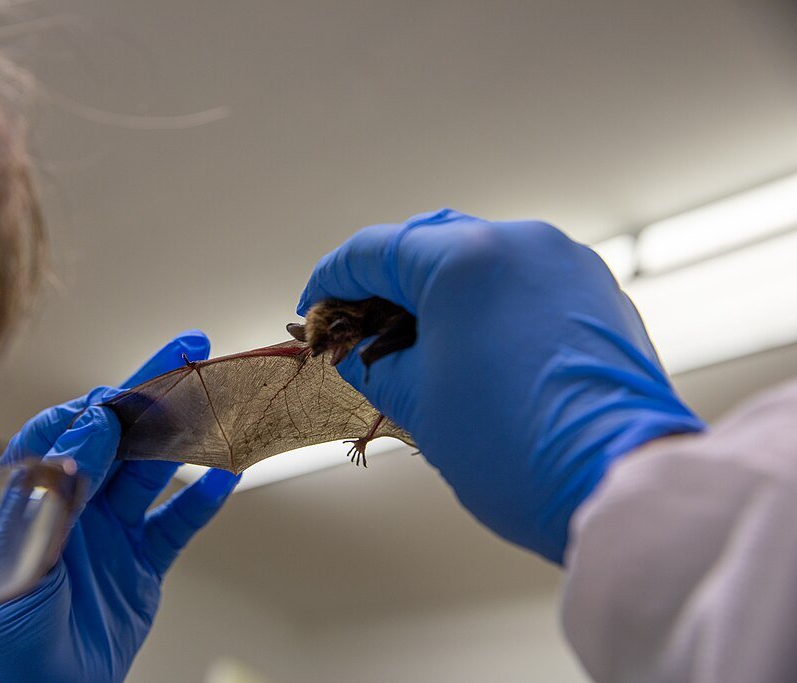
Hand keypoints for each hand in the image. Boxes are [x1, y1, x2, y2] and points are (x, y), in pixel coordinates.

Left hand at [0, 331, 240, 681]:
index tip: (120, 396)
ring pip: (151, 469)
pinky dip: (202, 498)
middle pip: (115, 435)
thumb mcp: (21, 564)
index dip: (94, 406)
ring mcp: (109, 531)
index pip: (63, 430)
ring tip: (214, 404)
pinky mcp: (140, 562)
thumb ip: (54, 494)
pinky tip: (225, 474)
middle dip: (149, 393)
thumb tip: (88, 427)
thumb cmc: (9, 640)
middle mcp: (73, 505)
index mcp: (32, 498)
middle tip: (186, 352)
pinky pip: (175, 521)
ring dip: (183, 437)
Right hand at [299, 209, 703, 562]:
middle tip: (359, 326)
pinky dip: (488, 300)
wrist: (616, 482)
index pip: (372, 251)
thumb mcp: (418, 401)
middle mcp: (517, 241)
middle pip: (427, 243)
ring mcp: (564, 260)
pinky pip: (523, 278)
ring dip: (439, 290)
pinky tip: (474, 342)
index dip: (331, 279)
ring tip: (417, 340)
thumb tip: (355, 349)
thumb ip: (373, 361)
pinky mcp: (596, 288)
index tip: (313, 309)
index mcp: (463, 259)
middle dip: (386, 281)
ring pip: (479, 256)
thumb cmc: (511, 446)